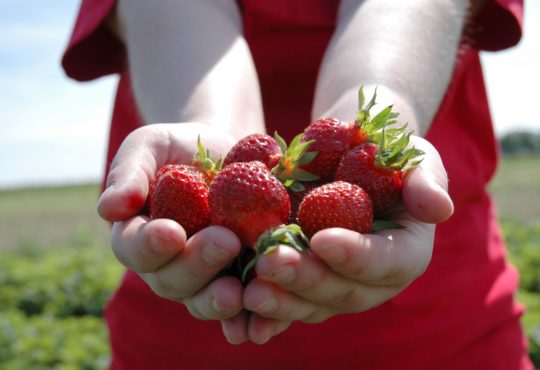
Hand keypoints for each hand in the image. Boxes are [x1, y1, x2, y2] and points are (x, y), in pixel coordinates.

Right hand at [97, 123, 246, 325]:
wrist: (224, 154)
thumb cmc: (179, 148)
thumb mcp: (149, 146)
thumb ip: (129, 173)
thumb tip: (109, 208)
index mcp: (137, 235)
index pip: (134, 249)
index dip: (151, 246)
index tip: (172, 232)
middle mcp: (165, 264)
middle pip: (172, 280)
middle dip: (197, 264)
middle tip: (225, 242)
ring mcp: (201, 277)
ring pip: (202, 300)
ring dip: (218, 299)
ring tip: (239, 290)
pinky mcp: (235, 279)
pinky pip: (239, 306)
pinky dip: (247, 316)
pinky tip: (259, 318)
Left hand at [236, 136, 453, 343]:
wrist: (350, 159)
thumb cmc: (385, 153)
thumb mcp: (414, 156)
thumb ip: (426, 180)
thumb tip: (438, 209)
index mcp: (404, 253)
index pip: (386, 262)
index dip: (357, 255)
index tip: (323, 239)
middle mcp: (371, 280)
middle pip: (342, 291)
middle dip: (307, 279)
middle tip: (271, 263)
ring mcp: (335, 285)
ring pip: (310, 304)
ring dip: (279, 301)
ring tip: (248, 291)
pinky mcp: (305, 284)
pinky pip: (286, 302)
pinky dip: (264, 310)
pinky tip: (238, 309)